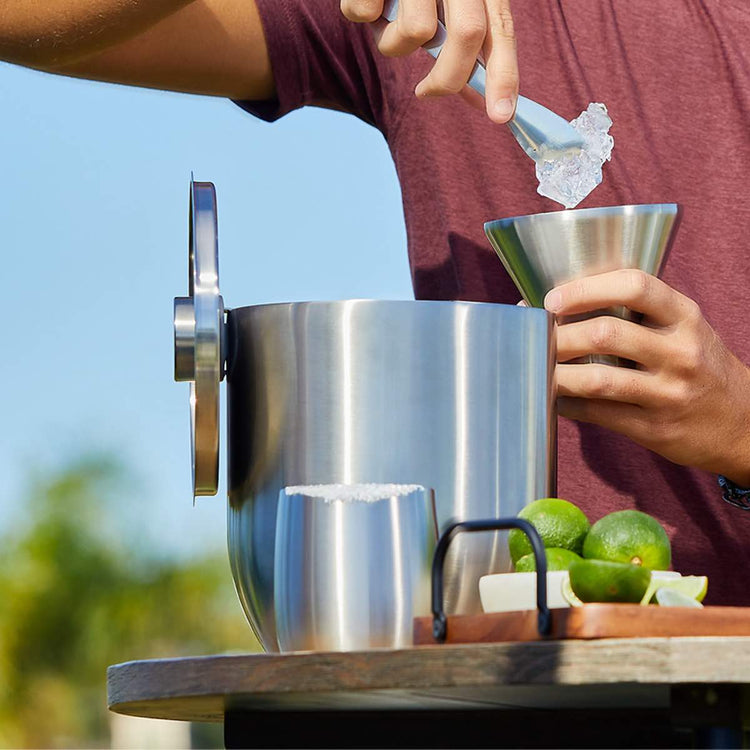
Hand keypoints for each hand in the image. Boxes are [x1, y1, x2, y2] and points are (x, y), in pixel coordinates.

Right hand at [340, 0, 518, 123]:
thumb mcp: (447, 1)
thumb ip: (463, 39)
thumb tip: (478, 96)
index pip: (501, 28)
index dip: (504, 75)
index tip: (501, 115)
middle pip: (467, 34)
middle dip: (447, 79)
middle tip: (427, 93)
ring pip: (413, 32)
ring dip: (394, 40)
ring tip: (389, 13)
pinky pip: (365, 13)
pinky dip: (362, 13)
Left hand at [545, 269, 749, 485]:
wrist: (742, 423)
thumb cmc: (698, 365)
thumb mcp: (684, 328)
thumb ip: (639, 313)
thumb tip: (564, 302)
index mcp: (685, 316)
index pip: (634, 286)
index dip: (586, 289)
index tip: (552, 299)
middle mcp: (681, 352)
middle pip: (606, 334)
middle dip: (560, 335)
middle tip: (536, 337)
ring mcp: (669, 393)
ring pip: (598, 380)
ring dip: (557, 373)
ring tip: (538, 367)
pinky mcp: (655, 428)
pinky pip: (599, 414)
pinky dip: (568, 404)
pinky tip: (554, 396)